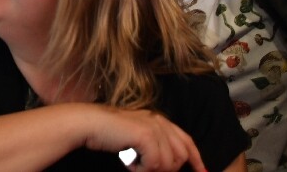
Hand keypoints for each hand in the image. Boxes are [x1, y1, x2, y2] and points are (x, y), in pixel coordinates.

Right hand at [84, 106, 205, 171]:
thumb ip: (155, 144)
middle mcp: (160, 121)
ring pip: (170, 163)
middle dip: (168, 169)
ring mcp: (154, 127)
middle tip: (145, 168)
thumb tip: (172, 164)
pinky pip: (155, 164)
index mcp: (159, 120)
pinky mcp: (146, 136)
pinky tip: (130, 164)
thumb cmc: (109, 133)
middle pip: (181, 155)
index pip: (187, 141)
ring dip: (152, 170)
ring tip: (134, 165)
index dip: (196, 159)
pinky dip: (142, 169)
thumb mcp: (137, 136)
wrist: (90, 124)